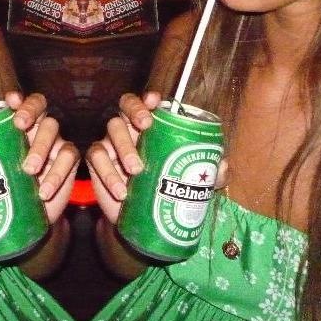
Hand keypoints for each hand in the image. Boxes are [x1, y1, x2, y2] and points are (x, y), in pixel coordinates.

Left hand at [0, 92, 78, 224]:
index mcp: (12, 128)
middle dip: (30, 110)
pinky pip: (68, 157)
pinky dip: (58, 172)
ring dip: (41, 145)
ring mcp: (54, 143)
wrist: (24, 220)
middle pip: (39, 105)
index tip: (10, 102)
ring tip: (28, 170)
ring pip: (53, 128)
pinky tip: (44, 190)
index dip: (16, 99)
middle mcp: (34, 128)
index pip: (17, 103)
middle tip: (20, 126)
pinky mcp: (67, 162)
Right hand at [86, 91, 228, 224]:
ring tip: (137, 170)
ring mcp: (112, 143)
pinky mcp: (98, 162)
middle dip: (135, 110)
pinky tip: (121, 191)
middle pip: (126, 105)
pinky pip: (97, 157)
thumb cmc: (166, 191)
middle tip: (146, 126)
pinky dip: (107, 172)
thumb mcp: (191, 183)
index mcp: (153, 127)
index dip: (149, 99)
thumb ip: (209, 174)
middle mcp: (131, 129)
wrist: (141, 221)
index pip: (148, 103)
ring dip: (124, 146)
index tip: (155, 102)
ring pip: (112, 128)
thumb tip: (223, 164)